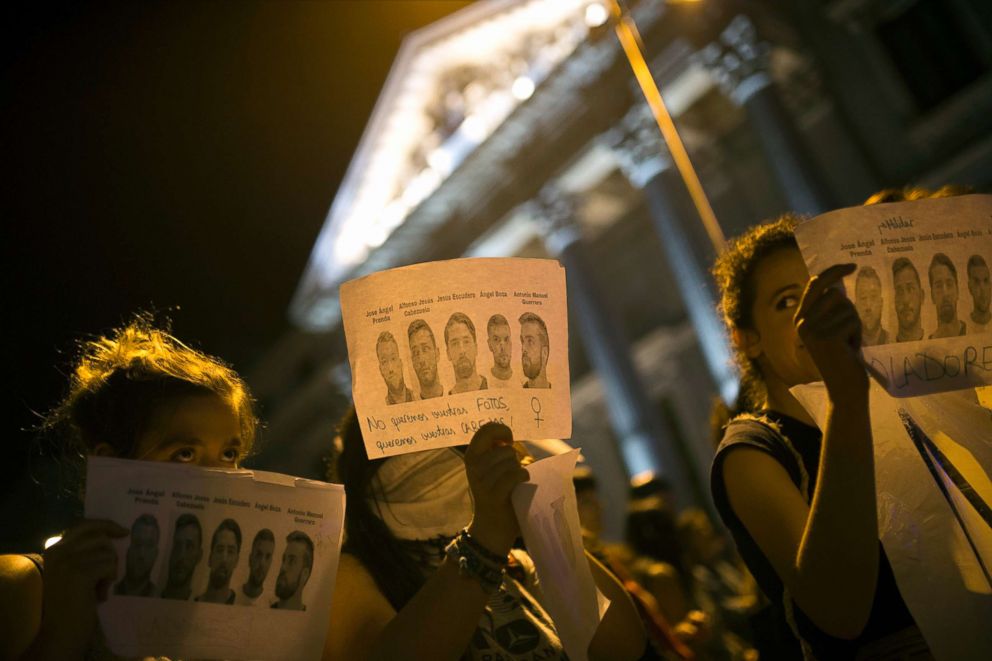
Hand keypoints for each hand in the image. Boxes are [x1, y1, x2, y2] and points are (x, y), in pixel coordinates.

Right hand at [37, 519, 126, 656]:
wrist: (61, 632)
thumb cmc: (70, 604)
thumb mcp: (71, 572)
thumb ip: (84, 553)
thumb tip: (113, 535)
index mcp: (54, 549)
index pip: (82, 525)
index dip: (105, 525)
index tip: (122, 531)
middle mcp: (58, 551)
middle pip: (99, 536)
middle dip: (110, 554)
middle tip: (107, 575)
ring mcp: (68, 561)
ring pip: (107, 552)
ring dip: (110, 571)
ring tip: (99, 589)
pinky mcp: (80, 573)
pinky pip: (109, 565)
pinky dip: (109, 580)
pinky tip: (100, 595)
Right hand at [463, 423, 528, 556]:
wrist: (491, 526)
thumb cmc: (497, 492)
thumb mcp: (491, 468)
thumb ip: (496, 450)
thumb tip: (509, 437)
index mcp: (471, 456)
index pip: (485, 429)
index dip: (502, 430)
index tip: (509, 440)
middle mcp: (473, 467)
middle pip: (506, 450)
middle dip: (515, 460)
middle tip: (510, 472)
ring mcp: (482, 481)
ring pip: (512, 463)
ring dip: (519, 471)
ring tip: (513, 483)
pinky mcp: (494, 495)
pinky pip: (516, 475)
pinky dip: (523, 478)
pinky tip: (521, 485)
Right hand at [794, 263, 868, 398]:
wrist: (844, 388)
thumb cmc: (842, 358)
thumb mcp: (831, 329)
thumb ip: (829, 309)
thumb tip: (838, 283)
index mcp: (800, 319)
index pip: (814, 285)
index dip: (833, 272)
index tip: (851, 265)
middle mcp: (802, 323)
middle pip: (835, 294)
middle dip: (849, 310)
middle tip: (850, 331)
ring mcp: (812, 330)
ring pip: (847, 308)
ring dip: (855, 324)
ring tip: (849, 342)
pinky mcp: (827, 337)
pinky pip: (853, 320)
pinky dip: (858, 334)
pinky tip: (851, 349)